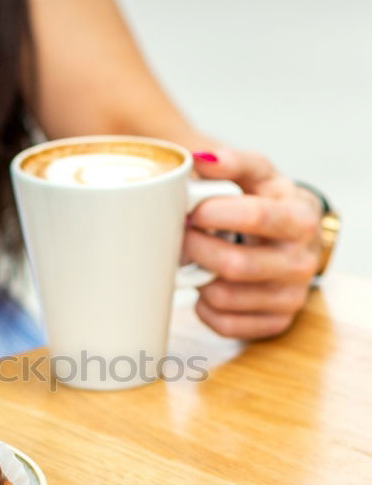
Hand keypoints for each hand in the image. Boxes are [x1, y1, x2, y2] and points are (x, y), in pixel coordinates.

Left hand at [184, 148, 321, 338]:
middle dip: (198, 249)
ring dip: (198, 280)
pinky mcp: (276, 323)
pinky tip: (206, 287)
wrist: (296, 239)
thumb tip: (201, 160)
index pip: (256, 216)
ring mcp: (290, 297)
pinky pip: (227, 325)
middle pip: (236, 264)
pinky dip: (206, 308)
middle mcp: (301, 262)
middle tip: (182, 237)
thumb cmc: (270, 203)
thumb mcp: (258, 176)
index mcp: (300, 219)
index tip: (192, 210)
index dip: (215, 213)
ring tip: (194, 261)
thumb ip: (233, 163)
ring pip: (226, 298)